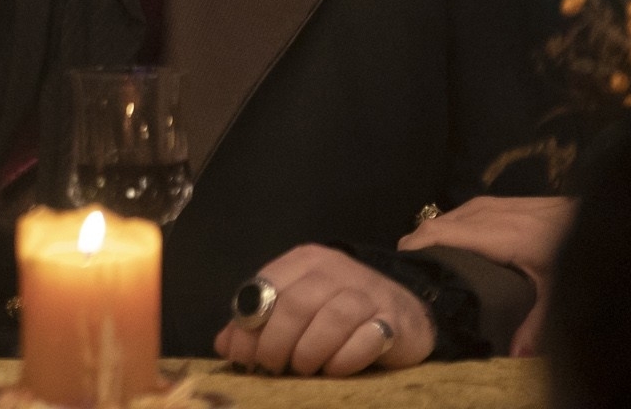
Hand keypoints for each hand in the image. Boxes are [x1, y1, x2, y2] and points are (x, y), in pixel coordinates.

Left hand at [215, 245, 433, 374]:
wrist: (406, 308)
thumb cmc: (339, 309)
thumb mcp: (297, 307)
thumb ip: (259, 322)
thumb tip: (224, 346)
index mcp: (305, 261)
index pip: (266, 287)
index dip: (248, 324)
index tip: (242, 356)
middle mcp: (336, 270)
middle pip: (296, 305)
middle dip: (275, 342)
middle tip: (270, 367)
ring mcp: (368, 293)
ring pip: (330, 320)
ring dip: (308, 352)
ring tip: (301, 369)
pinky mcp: (394, 321)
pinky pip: (365, 340)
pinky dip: (343, 359)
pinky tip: (333, 369)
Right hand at [402, 195, 571, 354]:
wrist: (602, 214)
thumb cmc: (579, 250)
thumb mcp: (561, 289)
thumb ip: (538, 324)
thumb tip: (517, 357)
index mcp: (497, 233)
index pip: (437, 233)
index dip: (412, 250)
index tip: (399, 275)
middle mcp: (486, 213)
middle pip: (433, 225)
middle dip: (415, 250)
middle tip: (411, 281)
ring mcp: (489, 204)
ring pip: (443, 218)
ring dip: (430, 240)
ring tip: (427, 270)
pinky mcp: (495, 203)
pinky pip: (457, 215)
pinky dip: (446, 233)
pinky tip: (454, 253)